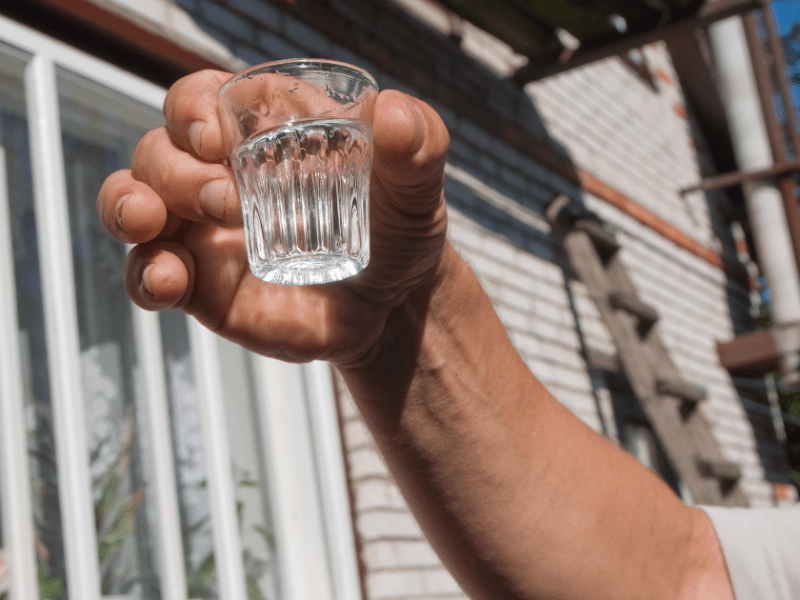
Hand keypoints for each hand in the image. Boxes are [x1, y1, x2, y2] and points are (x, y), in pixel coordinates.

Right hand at [97, 69, 450, 366]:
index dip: (192, 109)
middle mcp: (218, 175)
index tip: (215, 136)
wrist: (394, 303)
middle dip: (176, 170)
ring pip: (132, 203)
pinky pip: (148, 275)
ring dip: (129, 206)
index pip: (200, 101)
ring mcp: (203, 233)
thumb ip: (417, 145)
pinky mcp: (201, 286)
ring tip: (154, 223)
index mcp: (259, 133)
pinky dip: (146, 276)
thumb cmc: (398, 227)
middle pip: (159, 151)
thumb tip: (395, 114)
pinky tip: (168, 282)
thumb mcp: (417, 185)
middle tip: (226, 201)